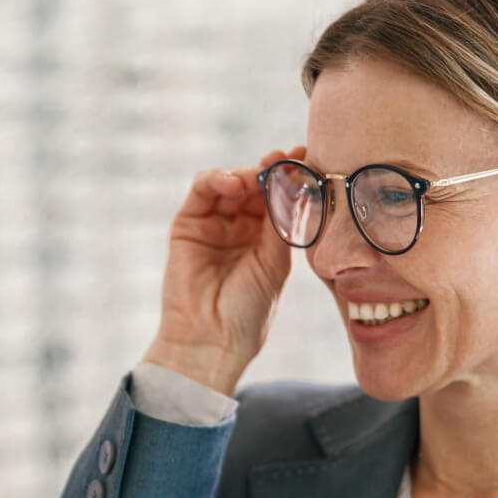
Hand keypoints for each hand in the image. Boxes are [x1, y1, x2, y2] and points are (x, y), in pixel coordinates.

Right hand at [147, 145, 307, 394]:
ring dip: (247, 173)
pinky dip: (217, 178)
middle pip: (258, 185)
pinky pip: (202, 190)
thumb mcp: (275, 263)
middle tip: (287, 158)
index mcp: (266, 240)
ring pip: (232, 183)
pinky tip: (234, 183)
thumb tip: (299, 181)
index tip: (309, 157)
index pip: (281, 198)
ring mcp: (214, 225)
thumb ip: (282, 222)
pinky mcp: (188, 224)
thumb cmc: (248, 312)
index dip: (294, 177)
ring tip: (260, 175)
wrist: (210, 340)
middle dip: (273, 169)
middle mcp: (240, 228)